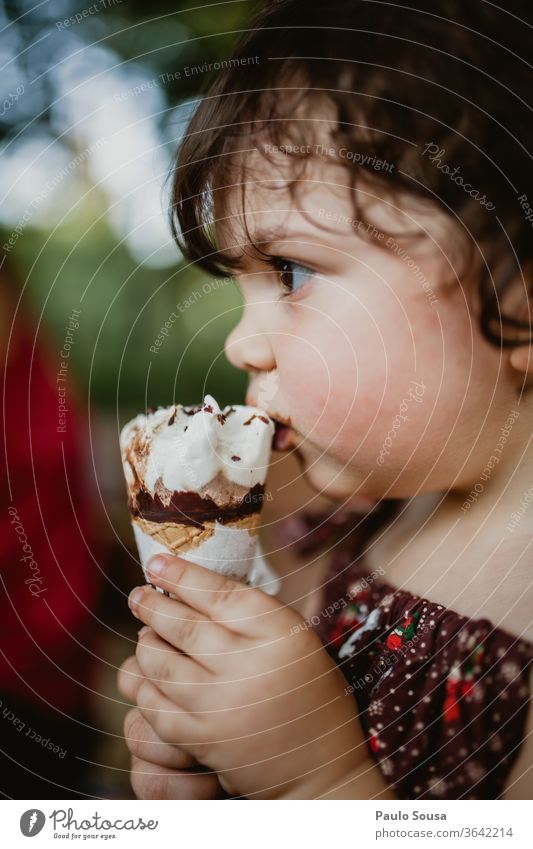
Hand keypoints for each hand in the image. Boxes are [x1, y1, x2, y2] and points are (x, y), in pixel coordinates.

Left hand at [127, 554, 367, 798]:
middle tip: (137, 594)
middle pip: (183, 626)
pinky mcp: (205, 740)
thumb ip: (251, 614)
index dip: (181, 575)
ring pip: (162, 664)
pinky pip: (157, 707)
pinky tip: (146, 676)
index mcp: (278, 632)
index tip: (156, 562)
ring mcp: (223, 705)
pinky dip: (146, 688)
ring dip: (146, 644)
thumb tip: (193, 583)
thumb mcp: (295, 637)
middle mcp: (249, 665)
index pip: (218, 592)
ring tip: (144, 633)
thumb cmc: (309, 689)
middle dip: (152, 605)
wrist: (321, 764)